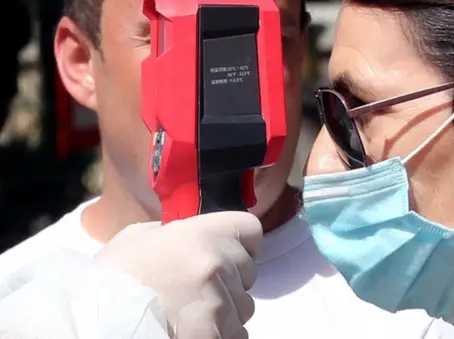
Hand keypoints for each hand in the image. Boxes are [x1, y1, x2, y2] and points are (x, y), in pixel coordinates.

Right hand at [95, 212, 262, 338]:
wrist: (96, 322)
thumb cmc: (112, 279)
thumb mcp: (140, 238)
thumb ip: (177, 233)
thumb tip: (194, 238)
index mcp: (201, 234)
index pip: (251, 230)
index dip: (241, 243)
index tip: (226, 255)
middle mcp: (217, 265)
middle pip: (248, 271)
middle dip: (230, 280)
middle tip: (197, 289)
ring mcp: (220, 303)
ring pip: (245, 306)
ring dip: (226, 310)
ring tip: (191, 313)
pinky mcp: (217, 335)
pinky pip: (238, 333)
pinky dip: (222, 335)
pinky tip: (194, 330)